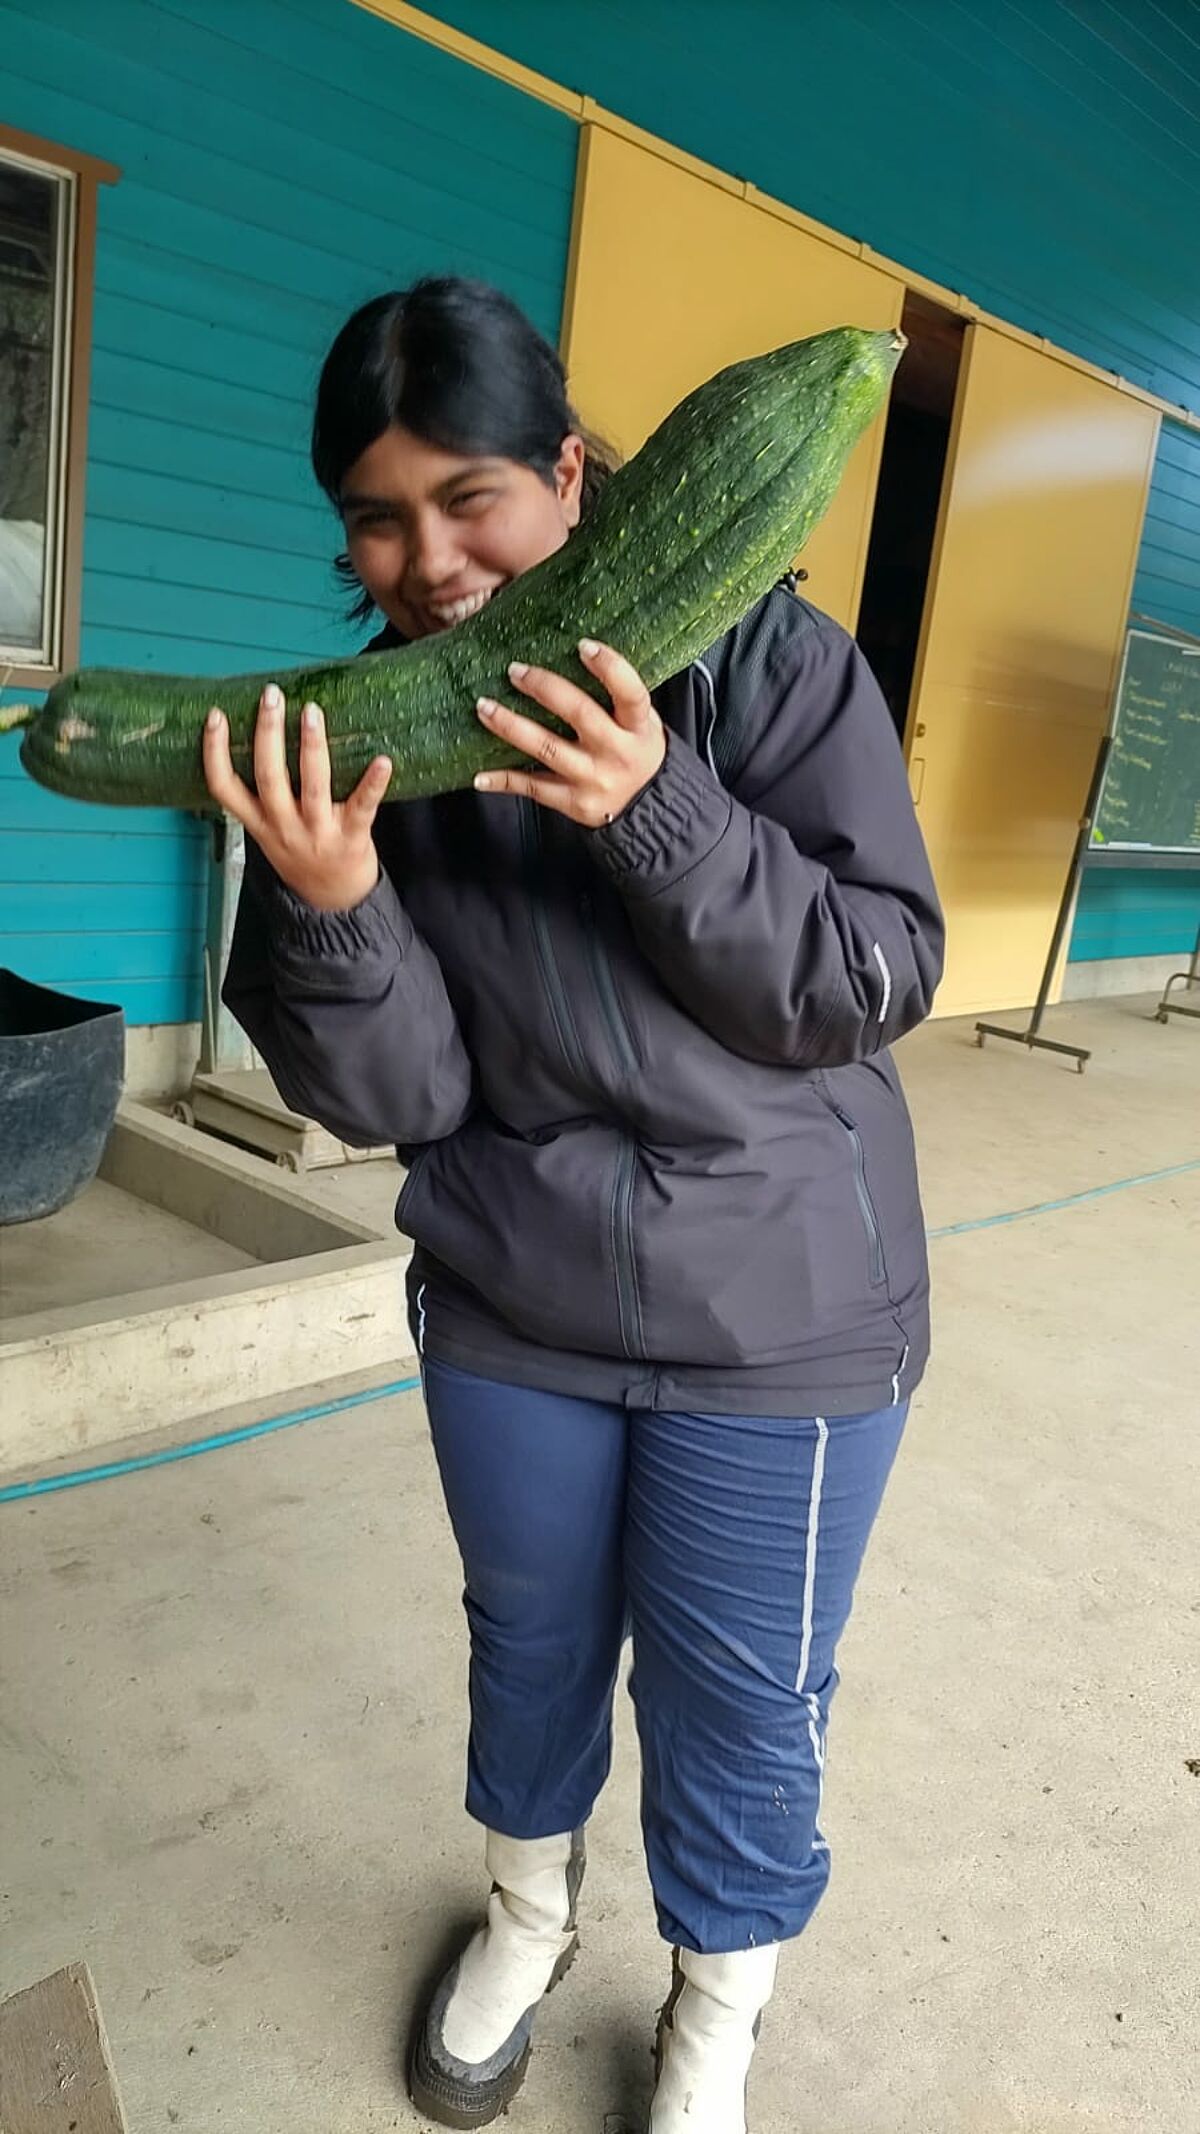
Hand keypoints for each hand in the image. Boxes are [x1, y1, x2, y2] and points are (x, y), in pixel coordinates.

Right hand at [202, 682, 390, 910]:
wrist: (334, 902)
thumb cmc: (302, 856)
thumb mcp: (269, 834)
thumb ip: (262, 799)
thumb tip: (260, 738)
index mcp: (258, 824)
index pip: (224, 788)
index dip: (215, 752)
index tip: (216, 716)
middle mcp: (284, 828)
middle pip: (268, 776)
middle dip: (268, 733)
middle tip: (272, 696)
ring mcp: (318, 833)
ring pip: (312, 786)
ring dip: (311, 746)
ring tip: (312, 712)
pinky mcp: (352, 837)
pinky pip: (363, 806)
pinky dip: (373, 783)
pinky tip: (382, 760)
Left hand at [473, 638, 665, 827]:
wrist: (647, 806)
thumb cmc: (635, 751)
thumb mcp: (639, 722)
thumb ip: (614, 696)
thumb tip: (570, 651)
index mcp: (638, 728)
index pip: (631, 694)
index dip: (610, 668)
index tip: (584, 646)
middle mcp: (617, 753)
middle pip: (580, 715)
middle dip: (544, 689)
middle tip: (515, 671)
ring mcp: (593, 780)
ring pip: (547, 749)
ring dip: (511, 726)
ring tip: (485, 708)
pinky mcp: (573, 803)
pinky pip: (533, 788)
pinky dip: (503, 780)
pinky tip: (479, 775)